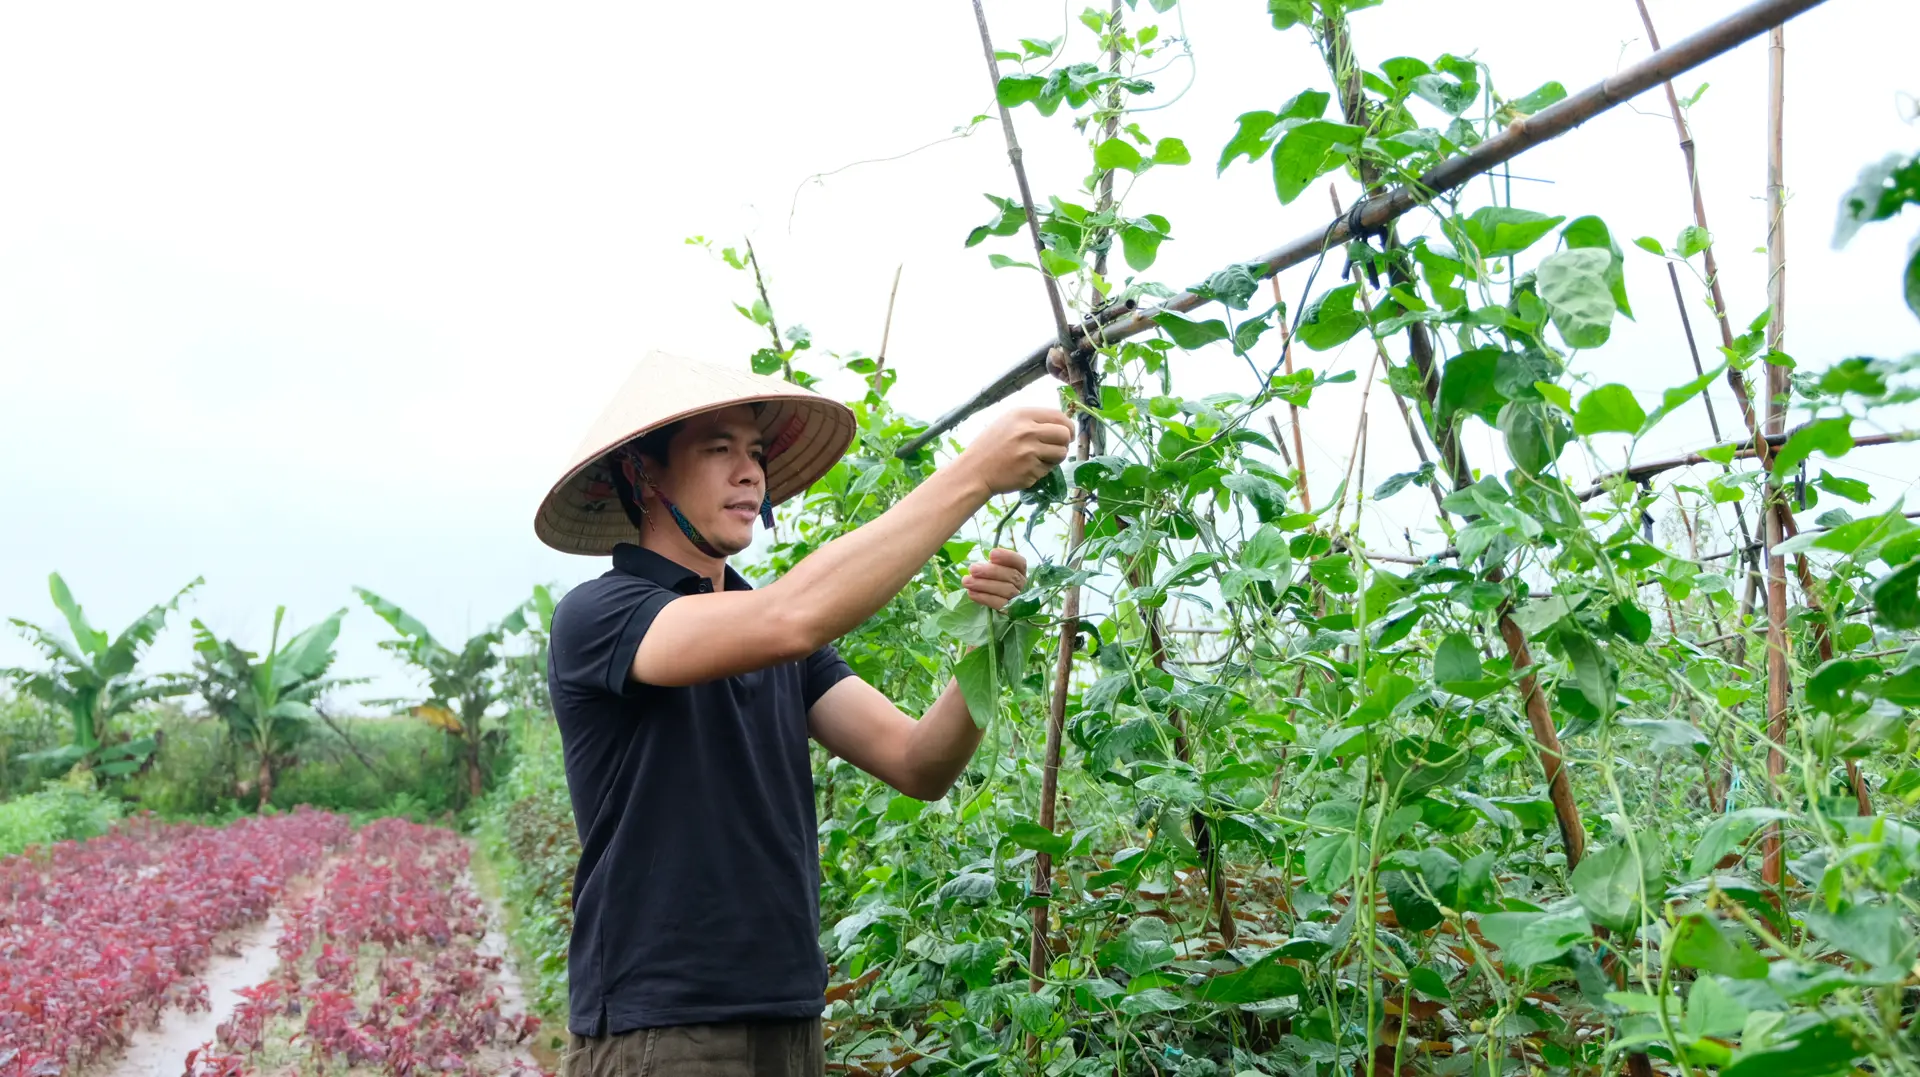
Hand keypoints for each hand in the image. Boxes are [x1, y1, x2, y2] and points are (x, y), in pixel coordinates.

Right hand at [956, 407, 1071, 495]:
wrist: (974, 471)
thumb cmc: (990, 446)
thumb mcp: (1007, 422)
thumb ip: (1032, 421)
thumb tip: (1061, 424)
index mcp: (1022, 415)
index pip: (1059, 416)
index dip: (1068, 426)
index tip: (1067, 434)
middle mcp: (1028, 431)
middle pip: (1064, 434)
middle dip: (1065, 442)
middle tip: (1057, 448)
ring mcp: (1030, 452)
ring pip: (1061, 453)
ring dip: (1055, 458)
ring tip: (1039, 458)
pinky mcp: (1031, 471)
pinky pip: (1048, 469)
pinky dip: (1041, 470)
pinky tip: (1026, 468)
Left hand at [962, 548, 1027, 610]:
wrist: (992, 601)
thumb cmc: (992, 579)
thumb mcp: (992, 569)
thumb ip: (990, 565)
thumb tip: (978, 566)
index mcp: (1020, 570)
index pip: (1019, 562)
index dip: (1007, 557)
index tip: (991, 554)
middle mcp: (1022, 584)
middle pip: (1011, 576)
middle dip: (991, 571)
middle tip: (972, 569)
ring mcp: (1018, 598)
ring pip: (1006, 590)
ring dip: (984, 585)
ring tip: (967, 581)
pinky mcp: (1010, 611)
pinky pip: (999, 604)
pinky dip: (984, 598)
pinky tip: (971, 593)